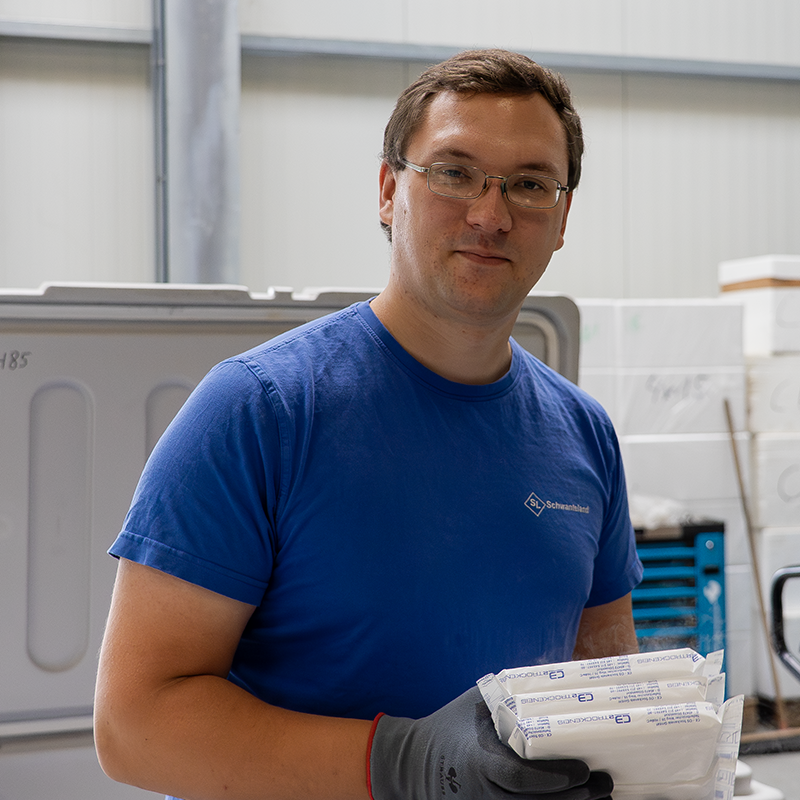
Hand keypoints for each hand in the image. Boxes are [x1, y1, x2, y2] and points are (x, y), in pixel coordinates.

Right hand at [368, 686, 612, 799]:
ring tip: (600, 794)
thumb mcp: (474, 703)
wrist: (416, 763)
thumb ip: (507, 694)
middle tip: (604, 782)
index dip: (554, 778)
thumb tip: (548, 674)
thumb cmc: (451, 725)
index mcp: (479, 761)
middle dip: (574, 797)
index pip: (521, 778)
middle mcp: (485, 792)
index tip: (582, 770)